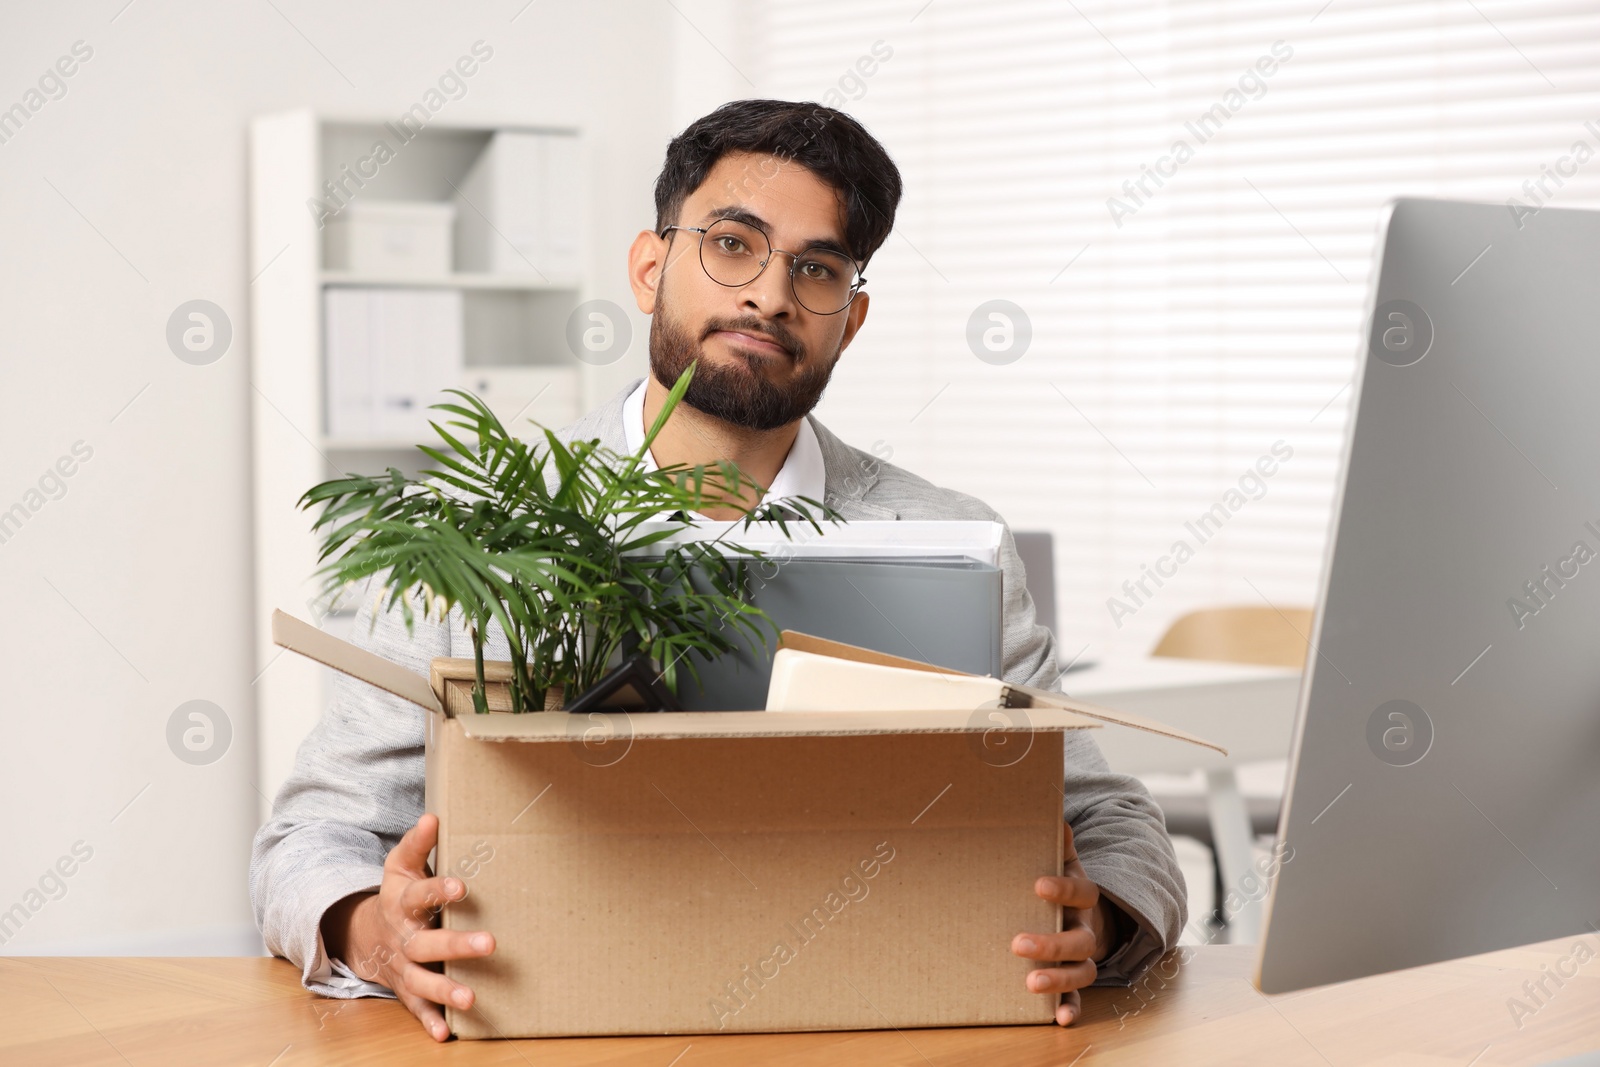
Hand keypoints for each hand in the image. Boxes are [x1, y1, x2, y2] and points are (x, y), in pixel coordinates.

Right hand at [319, 813, 494, 1041]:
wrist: (365, 934)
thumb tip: (433, 817)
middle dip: (457, 945)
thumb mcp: (400, 866)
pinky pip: (416, 1009)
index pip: (420, 896)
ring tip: (471, 998)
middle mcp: (403, 938)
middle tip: (490, 943)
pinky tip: (447, 1034)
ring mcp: (404, 967)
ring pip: (423, 981)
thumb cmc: (397, 894)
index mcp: (403, 904)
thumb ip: (417, 843)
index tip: (460, 887)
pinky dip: (429, 1021)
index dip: (438, 890)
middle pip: (428, 943)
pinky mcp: (406, 990)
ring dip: (446, 991)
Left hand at [1010, 819, 1115, 1025]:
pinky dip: (1070, 1008)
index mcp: (1084, 897)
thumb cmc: (1061, 882)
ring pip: (1082, 971)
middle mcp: (1087, 928)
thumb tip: (1056, 815)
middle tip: (1018, 943)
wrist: (1083, 912)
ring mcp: (1083, 956)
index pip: (1081, 892)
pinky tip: (1057, 1018)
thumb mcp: (1062, 861)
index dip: (1062, 889)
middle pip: (1080, 939)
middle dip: (1051, 943)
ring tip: (1031, 982)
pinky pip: (1078, 997)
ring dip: (1059, 979)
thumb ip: (1060, 843)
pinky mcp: (1074, 978)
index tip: (1038, 885)